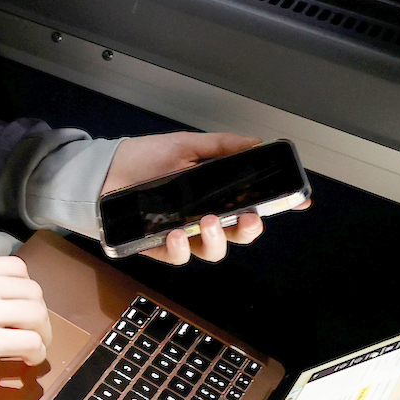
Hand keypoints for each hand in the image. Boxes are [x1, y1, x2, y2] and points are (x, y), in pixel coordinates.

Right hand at [0, 257, 52, 376]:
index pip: (17, 268)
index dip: (27, 289)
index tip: (23, 304)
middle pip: (33, 292)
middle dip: (39, 312)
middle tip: (33, 329)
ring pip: (37, 315)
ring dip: (42, 332)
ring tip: (35, 345)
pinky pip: (30, 343)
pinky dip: (36, 352)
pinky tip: (27, 360)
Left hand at [102, 132, 310, 265]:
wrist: (100, 171)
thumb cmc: (142, 159)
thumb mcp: (185, 145)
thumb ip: (221, 146)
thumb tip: (258, 142)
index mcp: (214, 195)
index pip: (252, 205)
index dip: (277, 207)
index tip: (299, 203)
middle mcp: (202, 218)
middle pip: (238, 235)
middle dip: (249, 231)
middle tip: (249, 218)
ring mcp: (182, 234)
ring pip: (212, 251)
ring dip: (216, 240)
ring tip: (207, 222)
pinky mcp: (157, 247)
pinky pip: (176, 257)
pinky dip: (180, 249)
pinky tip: (176, 233)